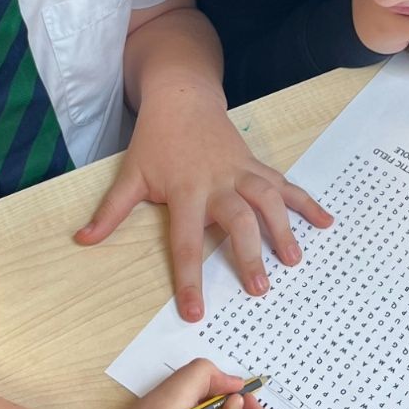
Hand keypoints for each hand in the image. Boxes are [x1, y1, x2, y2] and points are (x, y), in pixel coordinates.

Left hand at [75, 77, 331, 320]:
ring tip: (293, 261)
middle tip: (260, 289)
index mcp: (185, 190)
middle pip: (237, 220)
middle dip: (249, 254)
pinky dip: (306, 202)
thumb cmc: (155, 140)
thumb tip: (82, 241)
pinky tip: (326, 222)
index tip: (195, 312)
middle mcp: (217, 182)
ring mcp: (240, 172)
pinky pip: (284, 184)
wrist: (182, 96)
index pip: (186, 241)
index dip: (190, 278)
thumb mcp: (130, 175)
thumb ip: (110, 212)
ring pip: (267, 200)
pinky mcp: (255, 165)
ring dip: (283, 229)